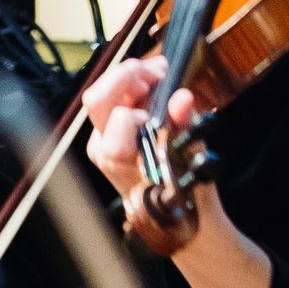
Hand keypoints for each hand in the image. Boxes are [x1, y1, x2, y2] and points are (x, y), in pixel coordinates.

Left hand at [84, 53, 195, 199]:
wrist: (170, 217)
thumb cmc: (179, 194)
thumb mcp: (189, 160)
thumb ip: (183, 127)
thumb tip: (182, 98)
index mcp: (118, 157)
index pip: (121, 117)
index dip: (146, 105)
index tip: (169, 100)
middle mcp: (102, 147)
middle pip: (99, 97)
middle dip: (129, 75)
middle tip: (159, 70)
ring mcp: (102, 140)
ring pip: (103, 95)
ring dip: (131, 78)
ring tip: (160, 75)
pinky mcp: (107, 134)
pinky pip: (112, 102)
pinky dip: (132, 88)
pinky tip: (153, 87)